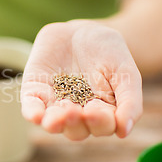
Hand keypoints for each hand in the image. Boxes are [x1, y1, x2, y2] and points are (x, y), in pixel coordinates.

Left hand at [21, 20, 142, 140]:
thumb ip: (130, 101)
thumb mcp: (126, 73)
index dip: (99, 122)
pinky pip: (31, 107)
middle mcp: (77, 115)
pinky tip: (35, 115)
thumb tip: (124, 131)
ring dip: (54, 123)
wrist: (85, 31)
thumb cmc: (110, 54)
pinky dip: (33, 112)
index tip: (96, 109)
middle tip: (75, 111)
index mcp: (102, 114)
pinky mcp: (36, 91)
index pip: (101, 127)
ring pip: (53, 123)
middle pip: (76, 130)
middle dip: (75, 123)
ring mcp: (55, 104)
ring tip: (55, 118)